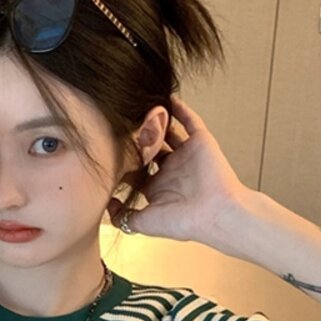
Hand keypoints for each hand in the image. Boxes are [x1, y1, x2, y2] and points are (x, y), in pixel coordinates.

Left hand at [107, 97, 249, 245]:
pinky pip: (190, 121)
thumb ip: (123, 216)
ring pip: (167, 133)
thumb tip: (106, 205)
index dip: (121, 161)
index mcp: (157, 187)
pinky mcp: (201, 142)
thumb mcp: (143, 223)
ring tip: (139, 108)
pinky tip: (167, 98)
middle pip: (149, 148)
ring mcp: (186, 155)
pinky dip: (180, 109)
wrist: (215, 213)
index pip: (135, 169)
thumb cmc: (182, 221)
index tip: (105, 151)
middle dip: (136, 139)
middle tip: (119, 125)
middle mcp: (170, 170)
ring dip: (155, 122)